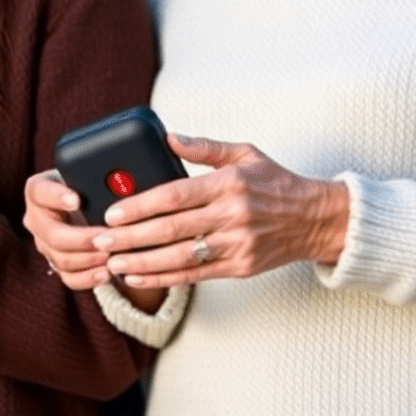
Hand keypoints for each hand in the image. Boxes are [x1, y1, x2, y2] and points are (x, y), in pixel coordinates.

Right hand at [22, 171, 171, 313]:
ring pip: (60, 258)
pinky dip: (88, 278)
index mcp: (38, 190)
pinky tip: (106, 273)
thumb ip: (99, 175)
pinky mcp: (55, 263)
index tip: (77, 200)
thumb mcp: (90, 175)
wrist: (86, 203)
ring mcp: (43, 243)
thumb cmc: (91, 183)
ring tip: (110, 256)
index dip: (56, 197)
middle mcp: (35, 218)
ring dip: (87, 259)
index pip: (40, 191)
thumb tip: (125, 179)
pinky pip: (68, 277)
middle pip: (52, 234)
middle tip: (103, 237)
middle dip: (80, 238)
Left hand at [91, 135, 349, 288]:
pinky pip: (194, 275)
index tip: (114, 211)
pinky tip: (139, 275)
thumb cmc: (274, 182)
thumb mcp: (244, 153)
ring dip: (142, 262)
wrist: (315, 220)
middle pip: (171, 229)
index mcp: (229, 184)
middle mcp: (232, 216)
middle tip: (100, 238)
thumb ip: (204, 147)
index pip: (176, 196)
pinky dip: (164, 277)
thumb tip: (168, 137)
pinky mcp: (238, 268)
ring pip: (180, 258)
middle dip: (131, 236)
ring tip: (112, 262)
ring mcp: (236, 245)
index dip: (141, 205)